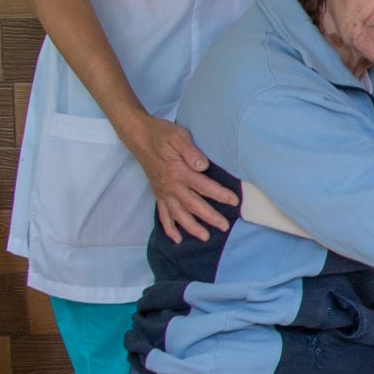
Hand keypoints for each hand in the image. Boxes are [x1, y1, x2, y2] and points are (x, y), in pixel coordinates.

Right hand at [127, 116, 235, 242]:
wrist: (138, 137)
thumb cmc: (161, 134)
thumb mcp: (178, 136)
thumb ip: (190, 151)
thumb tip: (202, 165)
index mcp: (178, 171)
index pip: (203, 186)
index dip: (219, 194)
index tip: (234, 201)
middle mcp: (171, 185)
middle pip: (193, 205)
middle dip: (209, 217)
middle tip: (224, 227)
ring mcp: (163, 192)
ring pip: (178, 214)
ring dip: (191, 227)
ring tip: (204, 237)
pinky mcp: (158, 194)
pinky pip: (163, 215)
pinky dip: (169, 228)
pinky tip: (177, 239)